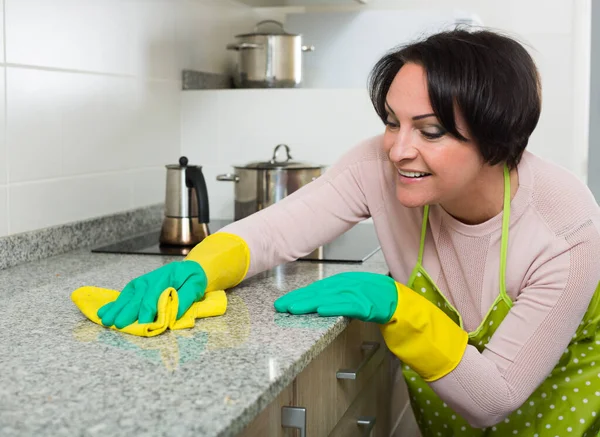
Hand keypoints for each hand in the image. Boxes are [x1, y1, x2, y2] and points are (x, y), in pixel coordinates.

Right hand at [97, 260, 206, 328]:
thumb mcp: (196, 286)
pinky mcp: (137, 285)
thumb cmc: (193, 279)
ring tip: (105, 320)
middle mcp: (150, 279)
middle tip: (117, 325)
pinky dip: (114, 303)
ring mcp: (142, 282)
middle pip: (137, 298)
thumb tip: (174, 314)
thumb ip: (186, 298)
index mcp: (166, 278)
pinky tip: (103, 311)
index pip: (154, 297)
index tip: (143, 324)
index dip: (147, 311)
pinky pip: (124, 295)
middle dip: (127, 312)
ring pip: (127, 296)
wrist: (190, 268)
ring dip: (116, 309)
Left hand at [274, 272, 397, 323]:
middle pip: (318, 292)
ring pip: (328, 298)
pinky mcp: (366, 304)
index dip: (299, 295)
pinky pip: (347, 306)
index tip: (284, 302)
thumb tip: (315, 302)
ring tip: (293, 309)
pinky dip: (333, 307)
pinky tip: (321, 310)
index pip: (316, 288)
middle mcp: (348, 284)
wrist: (401, 301)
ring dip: (309, 303)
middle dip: (298, 299)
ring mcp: (357, 293)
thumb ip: (336, 295)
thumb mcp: (353, 292)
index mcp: (343, 280)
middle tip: (280, 306)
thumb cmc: (376, 297)